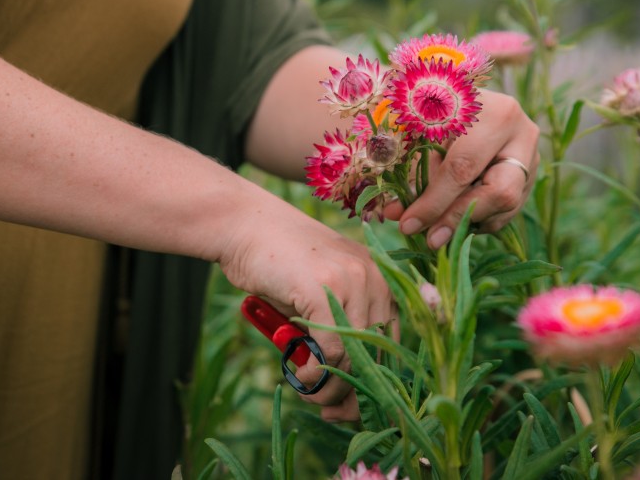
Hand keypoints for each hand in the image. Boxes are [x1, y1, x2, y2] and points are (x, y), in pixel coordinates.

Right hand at [217, 198, 394, 420]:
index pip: (391, 345)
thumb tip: (345, 389)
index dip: (373, 383)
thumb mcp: (322, 295)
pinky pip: (329, 351)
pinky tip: (300, 376)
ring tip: (309, 393)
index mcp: (382, 280)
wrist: (248, 227)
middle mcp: (376, 279)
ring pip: (352, 358)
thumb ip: (339, 331)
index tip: (349, 406)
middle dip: (353, 393)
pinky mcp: (325, 290)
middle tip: (328, 411)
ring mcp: (353, 282)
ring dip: (329, 387)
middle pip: (376, 356)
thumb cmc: (281, 265)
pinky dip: (313, 373)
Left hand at [385, 90, 539, 248]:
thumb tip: (395, 215)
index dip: (434, 202)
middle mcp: (523, 135)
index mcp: (495, 112)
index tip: (407, 224)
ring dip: (469, 222)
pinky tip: (454, 214)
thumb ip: (411, 172)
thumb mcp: (421, 130)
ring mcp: (533, 156)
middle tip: (430, 238)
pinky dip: (479, 218)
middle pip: (500, 192)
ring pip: (507, 207)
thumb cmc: (436, 106)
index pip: (464, 168)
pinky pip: (509, 210)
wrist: (463, 92)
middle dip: (460, 218)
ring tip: (436, 223)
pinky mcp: (532, 174)